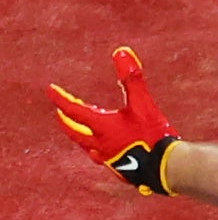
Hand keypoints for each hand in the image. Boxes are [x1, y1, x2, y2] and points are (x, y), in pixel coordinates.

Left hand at [49, 48, 178, 196]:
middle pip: (75, 132)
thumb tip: (120, 51)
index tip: (50, 90)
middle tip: (59, 113)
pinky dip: (97, 146)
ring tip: (82, 129)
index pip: (74, 110)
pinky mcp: (117, 168)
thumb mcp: (143, 102)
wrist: (165, 166)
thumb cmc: (152, 133)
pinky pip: (101, 155)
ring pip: (86, 145)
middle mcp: (98, 144)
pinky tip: (106, 147)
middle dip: (66, 121)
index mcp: (101, 127)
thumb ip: (131, 77)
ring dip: (80, 133)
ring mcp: (107, 158)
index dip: (61, 98)